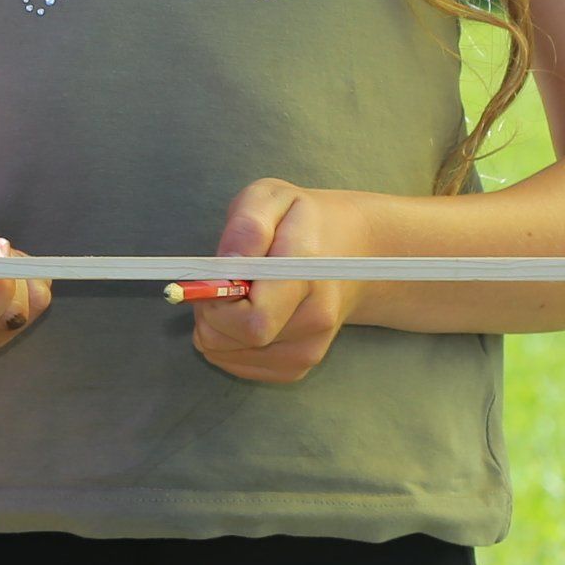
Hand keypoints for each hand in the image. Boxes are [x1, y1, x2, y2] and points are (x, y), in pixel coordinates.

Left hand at [197, 180, 360, 382]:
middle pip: (236, 340)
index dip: (218, 302)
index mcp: (306, 276)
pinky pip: (238, 367)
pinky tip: (243, 315)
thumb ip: (248, 226)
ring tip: (236, 295)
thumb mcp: (271, 197)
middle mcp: (315, 320)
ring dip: (216, 327)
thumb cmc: (302, 220)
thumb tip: (225, 266)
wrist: (354, 251)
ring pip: (228, 356)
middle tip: (222, 282)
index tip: (217, 277)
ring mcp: (309, 350)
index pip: (254, 320)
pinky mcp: (298, 367)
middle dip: (210, 312)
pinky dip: (227, 343)